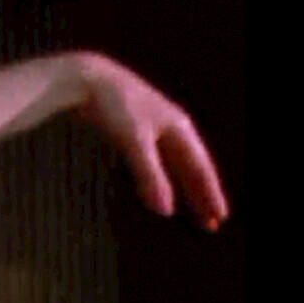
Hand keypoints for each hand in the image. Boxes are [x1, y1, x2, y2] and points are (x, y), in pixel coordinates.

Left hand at [74, 54, 229, 228]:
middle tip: (211, 224)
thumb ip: (150, 176)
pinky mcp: (132, 127)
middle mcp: (171, 125)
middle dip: (202, 196)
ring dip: (185, 188)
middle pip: (192, 167)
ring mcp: (152, 125)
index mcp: (179, 127)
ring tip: (193, 210)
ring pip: (175, 164)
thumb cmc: (112, 106)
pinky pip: (158, 159)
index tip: (219, 218)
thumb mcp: (134, 142)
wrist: (84, 78)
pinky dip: (164, 177)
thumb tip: (165, 211)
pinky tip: (159, 188)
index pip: (200, 168)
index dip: (210, 194)